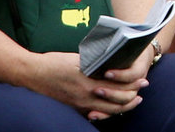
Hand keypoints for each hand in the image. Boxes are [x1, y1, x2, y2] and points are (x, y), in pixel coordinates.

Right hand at [23, 50, 146, 117]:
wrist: (31, 74)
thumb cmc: (53, 62)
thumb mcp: (79, 59)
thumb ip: (95, 63)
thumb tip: (112, 62)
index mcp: (89, 82)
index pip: (118, 88)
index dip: (133, 85)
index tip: (142, 80)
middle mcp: (85, 97)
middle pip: (116, 103)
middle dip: (132, 98)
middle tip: (142, 92)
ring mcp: (79, 105)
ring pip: (107, 112)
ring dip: (122, 107)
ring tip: (132, 101)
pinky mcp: (73, 109)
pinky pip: (94, 114)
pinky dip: (107, 112)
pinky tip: (112, 107)